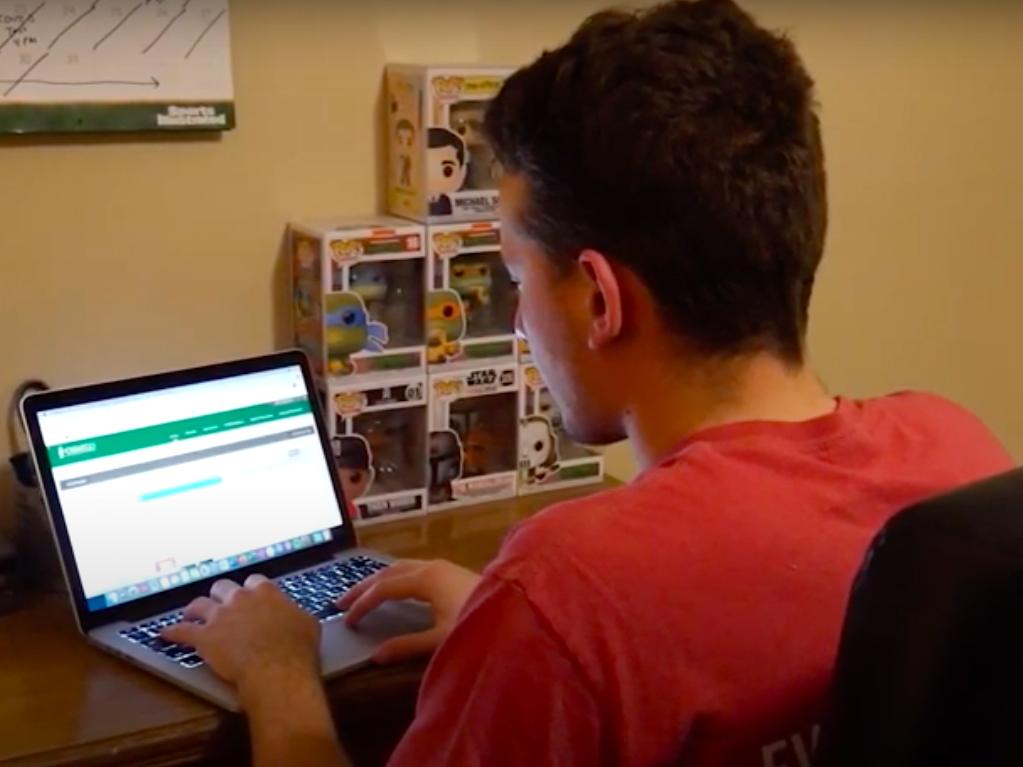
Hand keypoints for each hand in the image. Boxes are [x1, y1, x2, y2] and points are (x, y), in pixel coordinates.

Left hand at [162, 575, 320, 704]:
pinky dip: (173, 632)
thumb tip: (296, 614)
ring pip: (200, 604)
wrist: (277, 669)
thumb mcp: (308, 623)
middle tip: (221, 603)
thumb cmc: (296, 648)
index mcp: (265, 592)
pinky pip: (182, 632)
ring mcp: (219, 616)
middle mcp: (239, 599)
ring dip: (195, 609)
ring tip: (191, 613)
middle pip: (223, 587)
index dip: (251, 589)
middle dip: (221, 595)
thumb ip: (295, 613)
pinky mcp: (204, 638)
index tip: (251, 596)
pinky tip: (165, 633)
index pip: (254, 581)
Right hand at [338, 559, 479, 663]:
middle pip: (389, 571)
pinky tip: (396, 590)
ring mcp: (444, 566)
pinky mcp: (452, 572)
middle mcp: (433, 566)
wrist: (520, 611)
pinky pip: (414, 569)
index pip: (384, 587)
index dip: (363, 603)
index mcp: (427, 578)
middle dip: (364, 586)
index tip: (346, 620)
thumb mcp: (442, 638)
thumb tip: (375, 656)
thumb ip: (407, 646)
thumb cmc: (481, 623)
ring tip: (362, 594)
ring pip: (402, 567)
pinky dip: (396, 579)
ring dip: (380, 580)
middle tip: (341, 602)